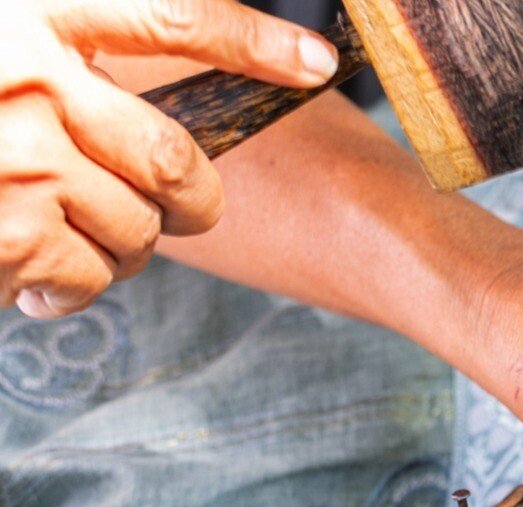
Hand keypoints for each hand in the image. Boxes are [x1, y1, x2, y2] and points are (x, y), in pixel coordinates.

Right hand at [0, 0, 339, 317]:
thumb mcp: (1, 52)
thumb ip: (62, 62)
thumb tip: (141, 114)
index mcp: (27, 9)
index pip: (170, 14)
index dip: (254, 40)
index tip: (317, 64)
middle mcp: (26, 75)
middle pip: (176, 159)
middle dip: (192, 202)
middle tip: (174, 214)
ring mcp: (15, 154)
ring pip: (138, 228)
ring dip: (124, 250)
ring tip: (69, 240)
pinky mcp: (5, 229)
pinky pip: (86, 274)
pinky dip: (70, 288)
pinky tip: (33, 277)